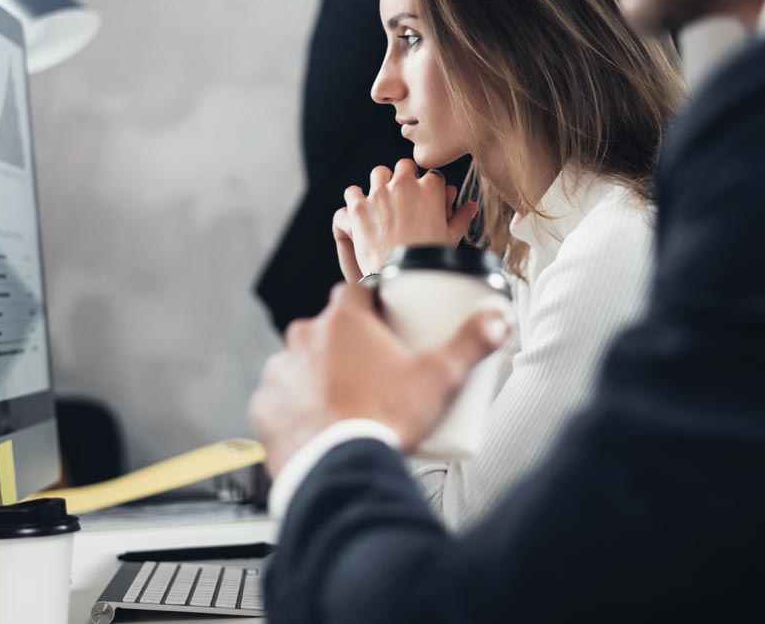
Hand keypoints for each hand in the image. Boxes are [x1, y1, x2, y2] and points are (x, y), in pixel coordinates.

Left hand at [249, 282, 510, 476]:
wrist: (338, 470)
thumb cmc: (386, 418)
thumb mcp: (440, 378)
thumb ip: (472, 343)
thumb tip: (499, 317)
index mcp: (343, 319)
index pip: (358, 293)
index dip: (377, 307)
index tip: (392, 326)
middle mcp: (304, 336)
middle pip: (330, 329)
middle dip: (351, 344)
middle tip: (378, 371)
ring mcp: (280, 370)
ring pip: (304, 362)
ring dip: (322, 374)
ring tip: (350, 400)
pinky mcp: (264, 405)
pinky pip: (282, 397)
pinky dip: (299, 406)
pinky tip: (321, 421)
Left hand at [330, 159, 478, 282]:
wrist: (404, 277)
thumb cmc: (431, 259)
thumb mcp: (452, 237)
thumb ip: (461, 217)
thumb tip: (471, 206)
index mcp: (431, 189)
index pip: (431, 174)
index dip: (429, 185)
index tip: (425, 196)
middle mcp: (405, 185)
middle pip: (404, 167)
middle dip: (404, 177)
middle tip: (402, 195)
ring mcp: (380, 194)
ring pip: (379, 173)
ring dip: (380, 183)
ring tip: (381, 200)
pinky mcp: (359, 207)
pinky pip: (353, 191)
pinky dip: (355, 199)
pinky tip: (359, 210)